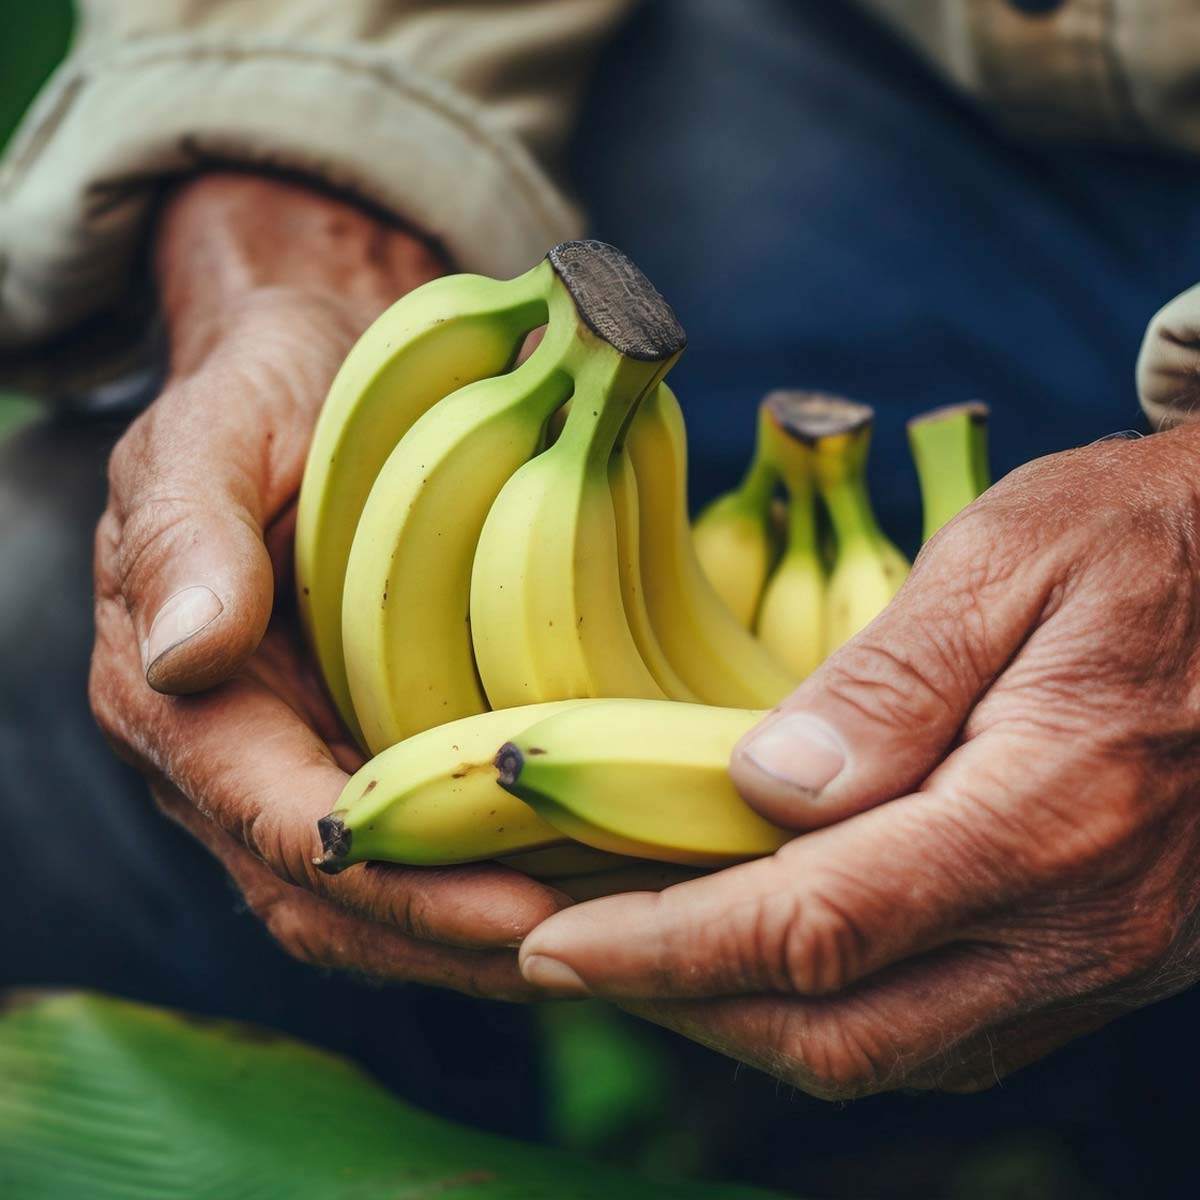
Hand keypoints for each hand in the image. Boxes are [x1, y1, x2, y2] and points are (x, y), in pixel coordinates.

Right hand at [90, 172, 564, 998]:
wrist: (316, 373)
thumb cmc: (270, 391)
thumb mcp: (212, 431)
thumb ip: (185, 535)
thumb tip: (181, 656)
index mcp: (175, 696)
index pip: (276, 823)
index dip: (395, 882)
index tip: (513, 909)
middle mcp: (227, 759)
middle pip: (328, 899)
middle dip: (450, 937)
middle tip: (588, 949)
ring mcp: (295, 766)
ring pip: (371, 902)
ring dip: (477, 938)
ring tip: (604, 939)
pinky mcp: (353, 754)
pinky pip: (410, 852)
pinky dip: (484, 885)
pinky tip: (579, 885)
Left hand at [519, 426, 1199, 1090]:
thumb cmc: (1144, 543)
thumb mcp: (1013, 561)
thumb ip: (893, 682)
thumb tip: (763, 785)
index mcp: (1052, 813)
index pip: (813, 928)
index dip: (663, 946)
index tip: (548, 940)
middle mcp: (1080, 924)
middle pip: (835, 1032)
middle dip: (671, 1004)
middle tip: (549, 953)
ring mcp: (1097, 960)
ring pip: (881, 1053)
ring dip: (735, 1019)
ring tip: (628, 956)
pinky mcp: (1094, 958)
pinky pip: (938, 1033)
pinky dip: (821, 1011)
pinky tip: (754, 958)